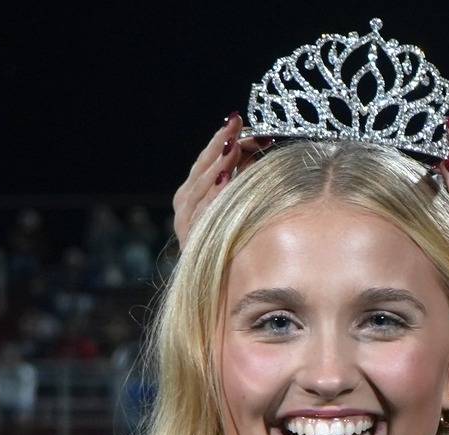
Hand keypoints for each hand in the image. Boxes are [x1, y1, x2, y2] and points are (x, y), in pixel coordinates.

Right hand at [172, 114, 271, 249]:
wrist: (226, 299)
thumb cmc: (242, 250)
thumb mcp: (242, 206)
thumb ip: (245, 176)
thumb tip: (261, 143)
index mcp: (196, 198)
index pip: (208, 162)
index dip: (223, 141)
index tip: (241, 122)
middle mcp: (187, 210)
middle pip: (200, 172)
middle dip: (219, 147)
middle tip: (236, 127)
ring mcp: (187, 228)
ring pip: (196, 190)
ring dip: (214, 167)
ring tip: (231, 148)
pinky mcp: (191, 244)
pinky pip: (200, 216)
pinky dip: (211, 197)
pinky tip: (224, 182)